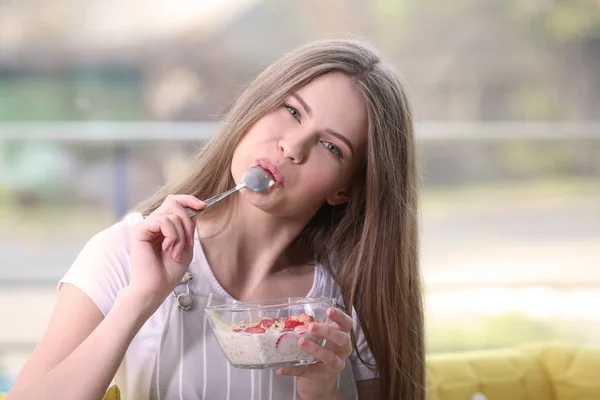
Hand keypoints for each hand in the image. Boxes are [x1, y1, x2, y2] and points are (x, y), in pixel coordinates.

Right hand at [127, 194, 204, 311]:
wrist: (156, 288)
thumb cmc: (169, 271)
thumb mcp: (186, 245)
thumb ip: (188, 226)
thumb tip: (194, 208)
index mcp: (161, 226)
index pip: (174, 202)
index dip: (189, 200)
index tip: (203, 206)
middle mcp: (152, 223)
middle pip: (174, 202)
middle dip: (187, 221)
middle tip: (187, 243)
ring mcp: (145, 225)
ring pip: (172, 213)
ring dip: (181, 234)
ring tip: (175, 252)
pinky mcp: (139, 230)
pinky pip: (164, 221)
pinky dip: (173, 236)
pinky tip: (168, 249)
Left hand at [276, 307, 352, 399]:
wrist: (318, 385)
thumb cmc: (319, 356)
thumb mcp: (320, 341)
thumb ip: (313, 331)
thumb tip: (291, 319)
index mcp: (341, 338)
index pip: (347, 324)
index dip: (340, 317)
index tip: (329, 310)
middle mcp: (342, 352)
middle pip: (343, 340)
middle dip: (328, 332)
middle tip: (311, 327)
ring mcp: (334, 366)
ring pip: (329, 358)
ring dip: (315, 349)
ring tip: (300, 342)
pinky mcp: (322, 377)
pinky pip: (308, 372)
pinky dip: (293, 370)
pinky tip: (281, 368)